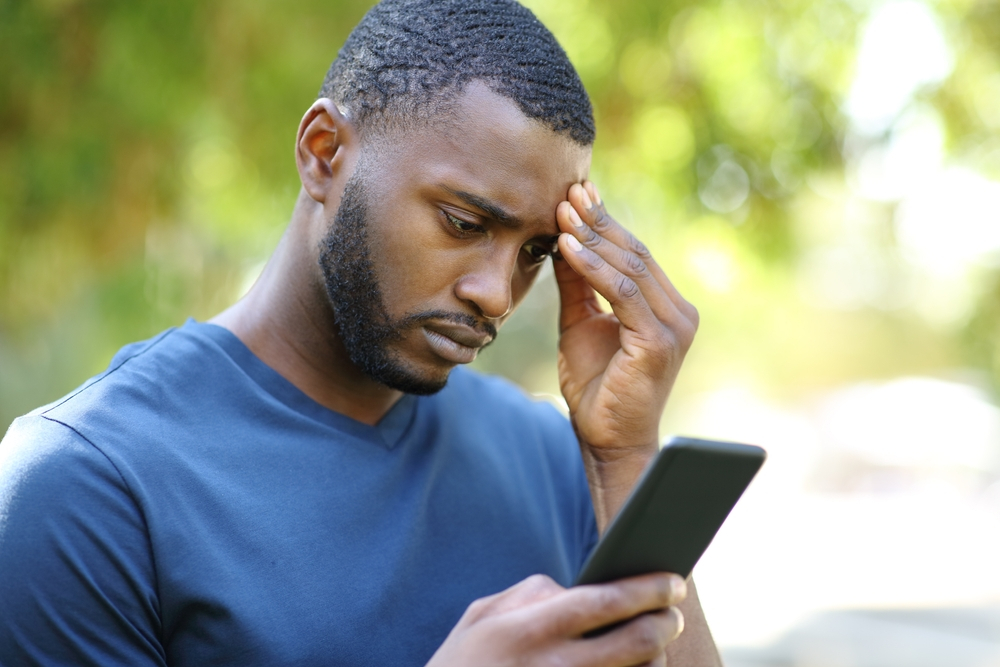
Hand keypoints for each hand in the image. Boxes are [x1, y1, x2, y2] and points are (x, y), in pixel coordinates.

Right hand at [426, 573, 686, 666]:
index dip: (646, 588)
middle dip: (665, 623)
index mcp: (529, 630)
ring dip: (656, 659)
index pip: (603, 600)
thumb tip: (576, 586)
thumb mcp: (480, 618)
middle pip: (636, 643)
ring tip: (654, 644)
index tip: (672, 581)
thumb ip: (529, 595)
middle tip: (672, 613)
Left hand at [553, 182, 696, 499]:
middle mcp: (679, 311)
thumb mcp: (580, 323)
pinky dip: (593, 268)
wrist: (607, 439)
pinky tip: (568, 247)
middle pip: (634, 254)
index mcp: (665, 306)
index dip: (603, 223)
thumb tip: (563, 239)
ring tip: (561, 211)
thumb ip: (577, 284)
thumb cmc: (596, 386)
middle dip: (598, 221)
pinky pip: (623, 293)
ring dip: (592, 237)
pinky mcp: (659, 341)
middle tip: (568, 191)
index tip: (575, 194)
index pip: (634, 254)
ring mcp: (674, 326)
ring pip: (630, 268)